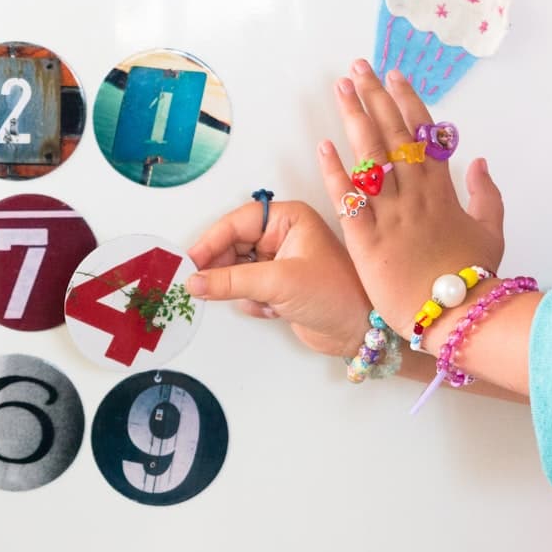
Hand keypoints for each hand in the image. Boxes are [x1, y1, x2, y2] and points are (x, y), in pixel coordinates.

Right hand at [186, 199, 371, 356]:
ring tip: (255, 300)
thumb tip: (194, 282)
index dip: (212, 240)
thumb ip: (231, 281)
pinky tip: (272, 310)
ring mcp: (278, 261)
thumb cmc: (336, 295)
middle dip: (223, 267)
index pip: (238, 222)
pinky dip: (251, 301)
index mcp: (289, 219)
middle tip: (203, 283)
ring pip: (236, 269)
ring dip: (240, 288)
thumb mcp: (279, 283)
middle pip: (232, 244)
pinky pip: (244, 289)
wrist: (359, 332)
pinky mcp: (276, 286)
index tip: (192, 260)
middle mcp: (282, 235)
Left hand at [319, 60, 505, 340]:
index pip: (423, 135)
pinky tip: (323, 146)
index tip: (394, 76)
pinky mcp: (367, 239)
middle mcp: (416, 195)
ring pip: (370, 157)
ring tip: (340, 89)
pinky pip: (348, 199)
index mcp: (443, 191)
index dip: (407, 102)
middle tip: (357, 68)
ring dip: (353, 119)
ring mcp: (391, 215)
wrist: (456, 314)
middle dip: (374, 98)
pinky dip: (335, 171)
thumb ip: (487, 194)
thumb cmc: (472, 277)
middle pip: (393, 135)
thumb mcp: (491, 231)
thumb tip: (480, 162)